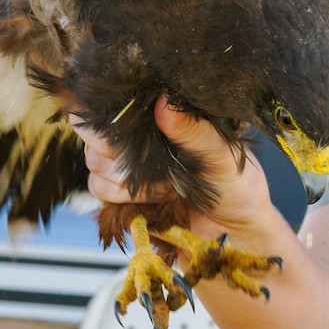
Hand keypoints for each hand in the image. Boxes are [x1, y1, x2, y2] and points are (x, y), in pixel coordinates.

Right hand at [72, 96, 272, 234]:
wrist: (233, 227)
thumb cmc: (236, 183)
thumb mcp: (222, 155)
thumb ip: (194, 131)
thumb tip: (163, 103)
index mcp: (159, 114)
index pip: (111, 102)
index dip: (106, 116)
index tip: (124, 135)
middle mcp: (136, 135)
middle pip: (93, 135)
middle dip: (115, 152)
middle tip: (149, 165)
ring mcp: (124, 163)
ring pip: (94, 164)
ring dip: (123, 179)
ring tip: (163, 186)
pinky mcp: (121, 192)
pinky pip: (98, 190)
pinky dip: (121, 197)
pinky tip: (152, 199)